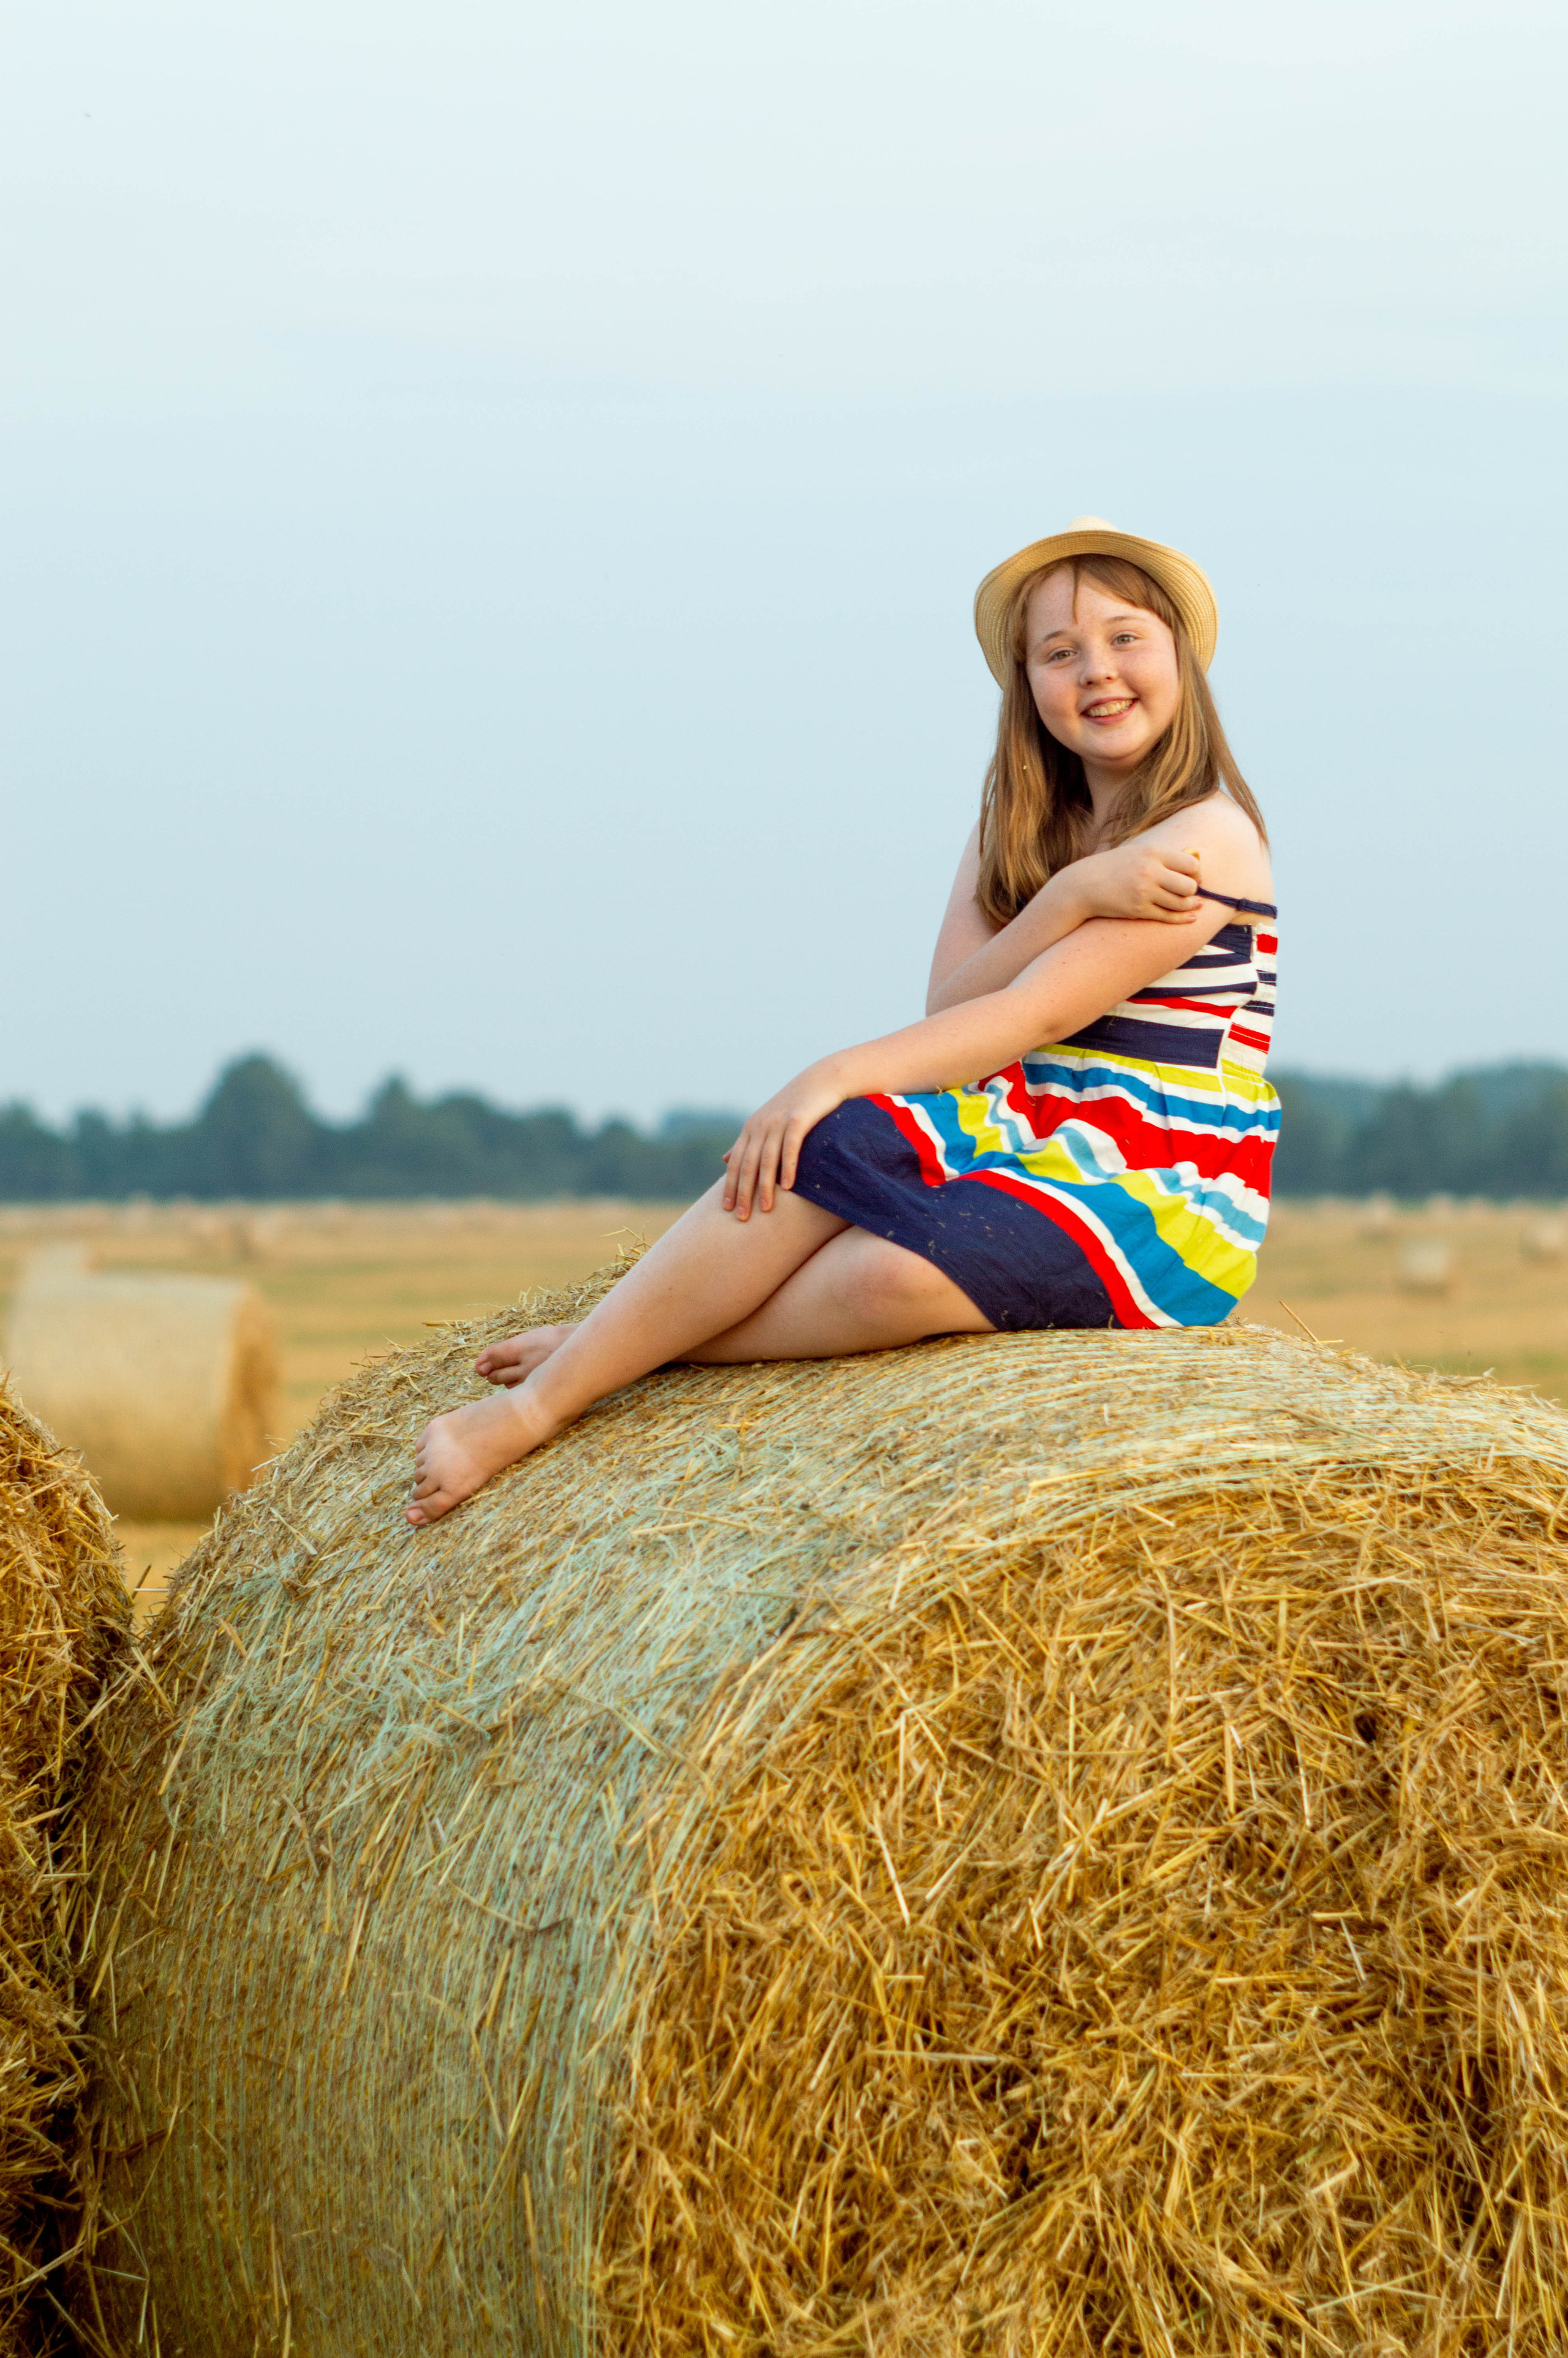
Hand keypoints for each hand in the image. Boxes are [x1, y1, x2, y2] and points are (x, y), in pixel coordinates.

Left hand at [721, 1062, 845, 1218]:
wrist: (821, 1080)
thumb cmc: (794, 1106)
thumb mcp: (765, 1123)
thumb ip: (746, 1143)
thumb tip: (725, 1159)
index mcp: (751, 1129)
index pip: (736, 1162)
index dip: (730, 1185)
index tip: (727, 1209)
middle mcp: (760, 1125)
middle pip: (748, 1164)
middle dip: (743, 1192)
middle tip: (742, 1217)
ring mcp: (778, 1122)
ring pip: (767, 1159)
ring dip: (765, 1186)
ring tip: (764, 1209)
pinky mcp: (798, 1119)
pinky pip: (790, 1147)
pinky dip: (787, 1167)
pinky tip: (787, 1187)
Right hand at [1073, 840, 1201, 923]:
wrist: (1084, 885)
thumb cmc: (1114, 867)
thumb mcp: (1137, 852)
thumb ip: (1164, 856)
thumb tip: (1197, 858)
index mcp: (1152, 853)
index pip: (1191, 864)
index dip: (1195, 872)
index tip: (1190, 875)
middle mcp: (1150, 872)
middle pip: (1189, 885)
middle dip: (1192, 890)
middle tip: (1189, 891)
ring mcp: (1144, 892)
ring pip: (1181, 903)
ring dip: (1189, 905)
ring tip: (1191, 904)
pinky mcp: (1138, 910)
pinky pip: (1167, 916)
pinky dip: (1181, 919)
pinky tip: (1190, 918)